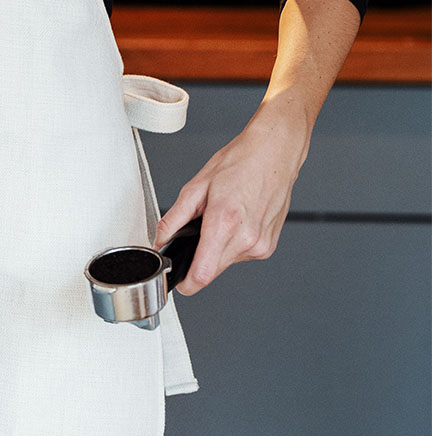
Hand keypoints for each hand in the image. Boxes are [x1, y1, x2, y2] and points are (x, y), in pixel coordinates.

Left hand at [155, 98, 310, 295]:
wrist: (275, 152)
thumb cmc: (240, 163)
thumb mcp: (196, 187)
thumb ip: (173, 219)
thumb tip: (159, 239)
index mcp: (225, 223)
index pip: (202, 274)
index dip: (185, 282)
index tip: (177, 281)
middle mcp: (247, 239)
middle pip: (212, 271)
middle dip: (198, 259)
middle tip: (197, 233)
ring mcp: (261, 244)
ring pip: (225, 263)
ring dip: (216, 249)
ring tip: (221, 219)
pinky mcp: (269, 246)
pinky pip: (240, 255)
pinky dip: (232, 244)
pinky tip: (236, 221)